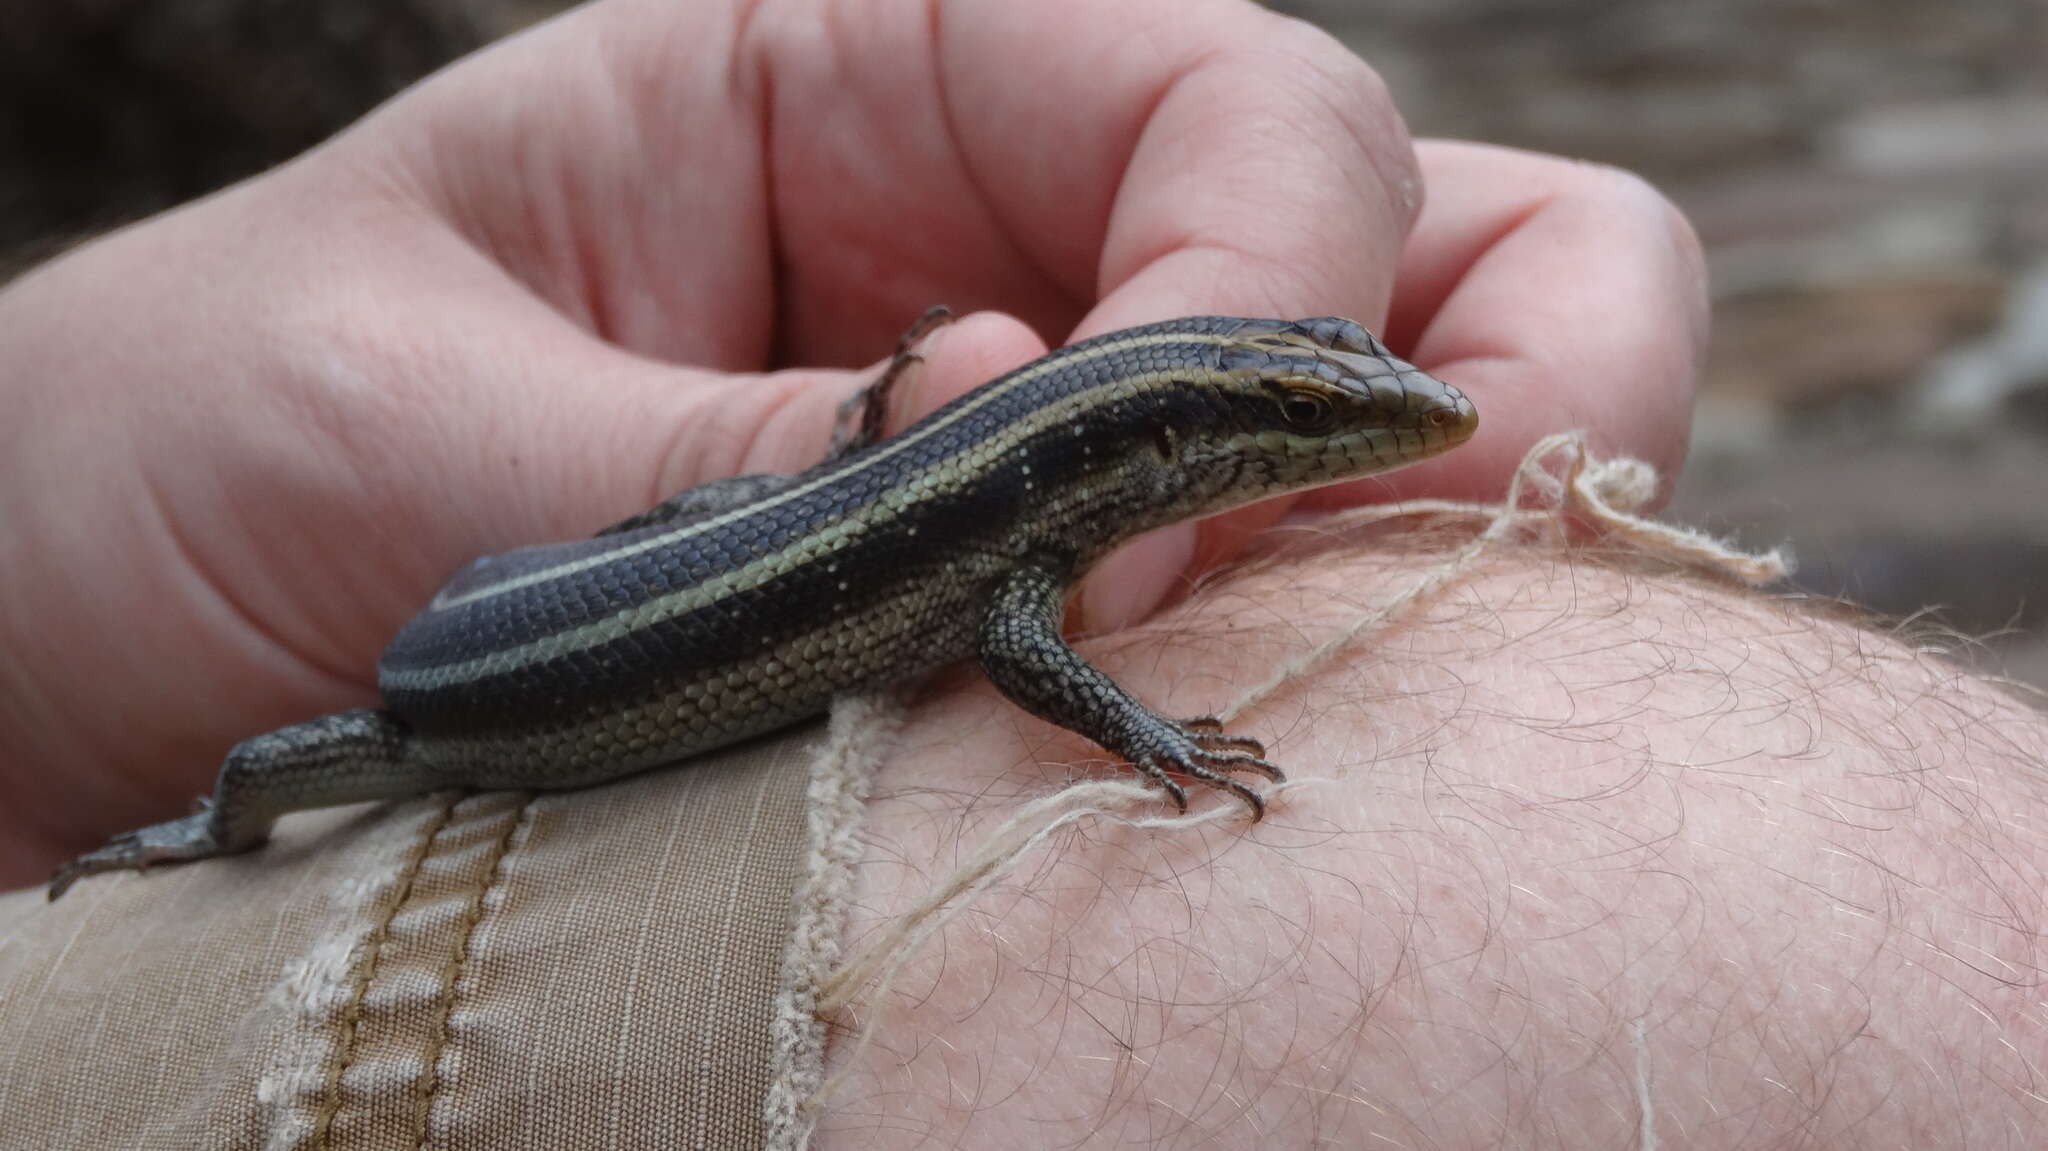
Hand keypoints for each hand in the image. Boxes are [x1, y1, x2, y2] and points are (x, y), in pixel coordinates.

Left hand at [0, 0, 1703, 883]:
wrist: (101, 661)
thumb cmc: (203, 464)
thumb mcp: (412, 416)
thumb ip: (740, 451)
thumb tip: (1033, 428)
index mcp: (875, 72)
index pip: (1233, 106)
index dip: (1250, 305)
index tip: (1132, 542)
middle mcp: (1028, 232)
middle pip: (1446, 239)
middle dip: (1461, 411)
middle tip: (1312, 615)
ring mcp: (1075, 439)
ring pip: (1442, 425)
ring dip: (1432, 569)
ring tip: (1286, 712)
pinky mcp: (1055, 626)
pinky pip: (1301, 628)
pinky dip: (1321, 697)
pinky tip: (1203, 775)